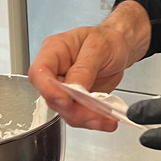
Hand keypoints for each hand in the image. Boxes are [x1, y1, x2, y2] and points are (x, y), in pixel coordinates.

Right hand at [28, 1, 150, 130]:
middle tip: (93, 114)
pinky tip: (106, 120)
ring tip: (105, 119)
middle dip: (73, 110)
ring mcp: (65, 87)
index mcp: (54, 51)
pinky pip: (79, 114)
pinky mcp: (77, 100)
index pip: (40, 72)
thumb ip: (84, 68)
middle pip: (52, 97)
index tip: (66, 101)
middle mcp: (56, 71)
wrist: (120, 47)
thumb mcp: (99, 48)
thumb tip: (73, 88)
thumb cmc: (107, 40)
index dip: (49, 90)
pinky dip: (93, 120)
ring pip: (65, 111)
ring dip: (85, 119)